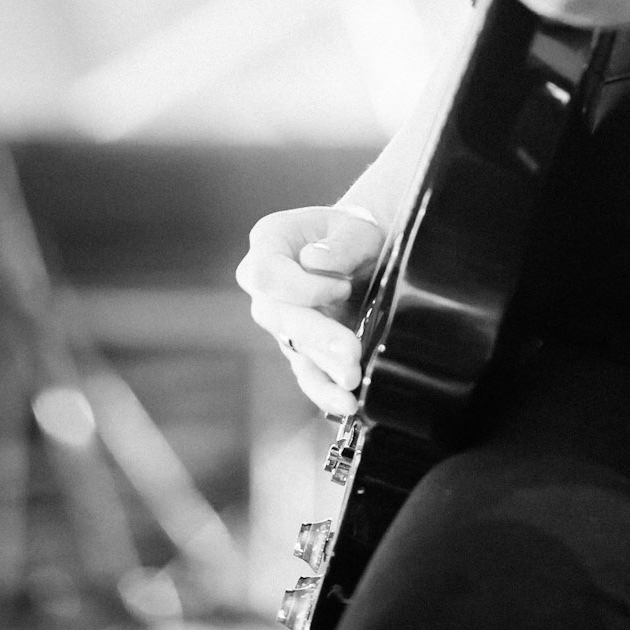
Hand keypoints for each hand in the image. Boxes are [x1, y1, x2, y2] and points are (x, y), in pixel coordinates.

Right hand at [235, 205, 382, 415]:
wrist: (365, 248)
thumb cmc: (355, 231)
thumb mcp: (355, 227)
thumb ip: (340, 242)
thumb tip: (313, 261)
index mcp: (269, 241)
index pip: (266, 274)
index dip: (302, 287)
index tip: (344, 287)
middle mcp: (265, 284)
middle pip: (276, 316)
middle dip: (316, 336)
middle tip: (351, 353)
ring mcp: (279, 318)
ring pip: (294, 346)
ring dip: (325, 365)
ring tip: (354, 380)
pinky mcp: (298, 345)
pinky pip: (305, 371)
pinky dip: (324, 389)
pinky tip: (345, 403)